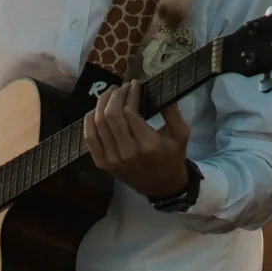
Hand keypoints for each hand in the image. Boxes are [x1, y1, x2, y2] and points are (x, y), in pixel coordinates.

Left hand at [81, 81, 191, 198]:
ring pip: (98, 124)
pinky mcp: (102, 163)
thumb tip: (162, 90)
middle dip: (115, 96)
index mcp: (148, 144)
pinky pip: (89, 138)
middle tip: (121, 87)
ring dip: (101, 104)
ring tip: (110, 95)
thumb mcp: (181, 135)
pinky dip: (89, 121)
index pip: (130, 112)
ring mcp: (112, 159)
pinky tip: (96, 110)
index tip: (134, 84)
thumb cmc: (172, 156)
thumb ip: (173, 113)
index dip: (130, 94)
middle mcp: (127, 152)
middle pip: (111, 115)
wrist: (160, 186)